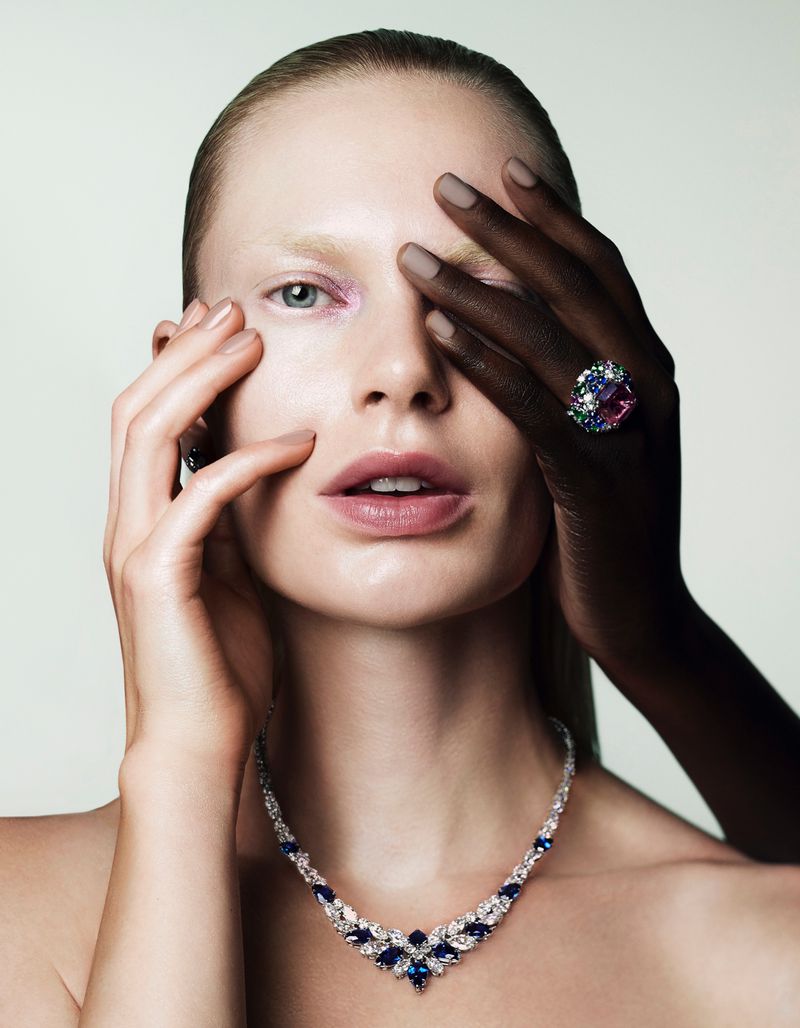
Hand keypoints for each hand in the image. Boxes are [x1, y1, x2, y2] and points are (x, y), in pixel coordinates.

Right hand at [102, 297, 314, 780]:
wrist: (200, 743)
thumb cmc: (221, 664)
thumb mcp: (232, 573)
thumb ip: (231, 520)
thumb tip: (255, 466)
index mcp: (144, 520)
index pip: (146, 421)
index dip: (177, 366)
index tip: (223, 327)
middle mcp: (128, 524)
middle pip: (136, 407)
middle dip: (185, 352)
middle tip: (235, 310)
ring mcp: (136, 549)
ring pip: (149, 433)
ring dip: (200, 379)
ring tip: (251, 341)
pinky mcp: (158, 579)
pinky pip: (201, 497)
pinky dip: (248, 459)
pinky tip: (299, 443)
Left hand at [396, 159, 689, 677]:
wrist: (642, 617)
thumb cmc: (602, 530)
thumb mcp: (589, 443)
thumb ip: (564, 388)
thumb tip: (509, 339)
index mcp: (646, 369)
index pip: (598, 271)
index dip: (551, 217)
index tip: (502, 172)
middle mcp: (646, 386)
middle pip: (573, 284)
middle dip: (507, 229)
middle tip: (444, 187)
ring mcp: (625, 432)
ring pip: (548, 336)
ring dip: (477, 288)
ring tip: (415, 256)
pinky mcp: (595, 481)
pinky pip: (534, 406)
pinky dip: (486, 363)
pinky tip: (440, 333)